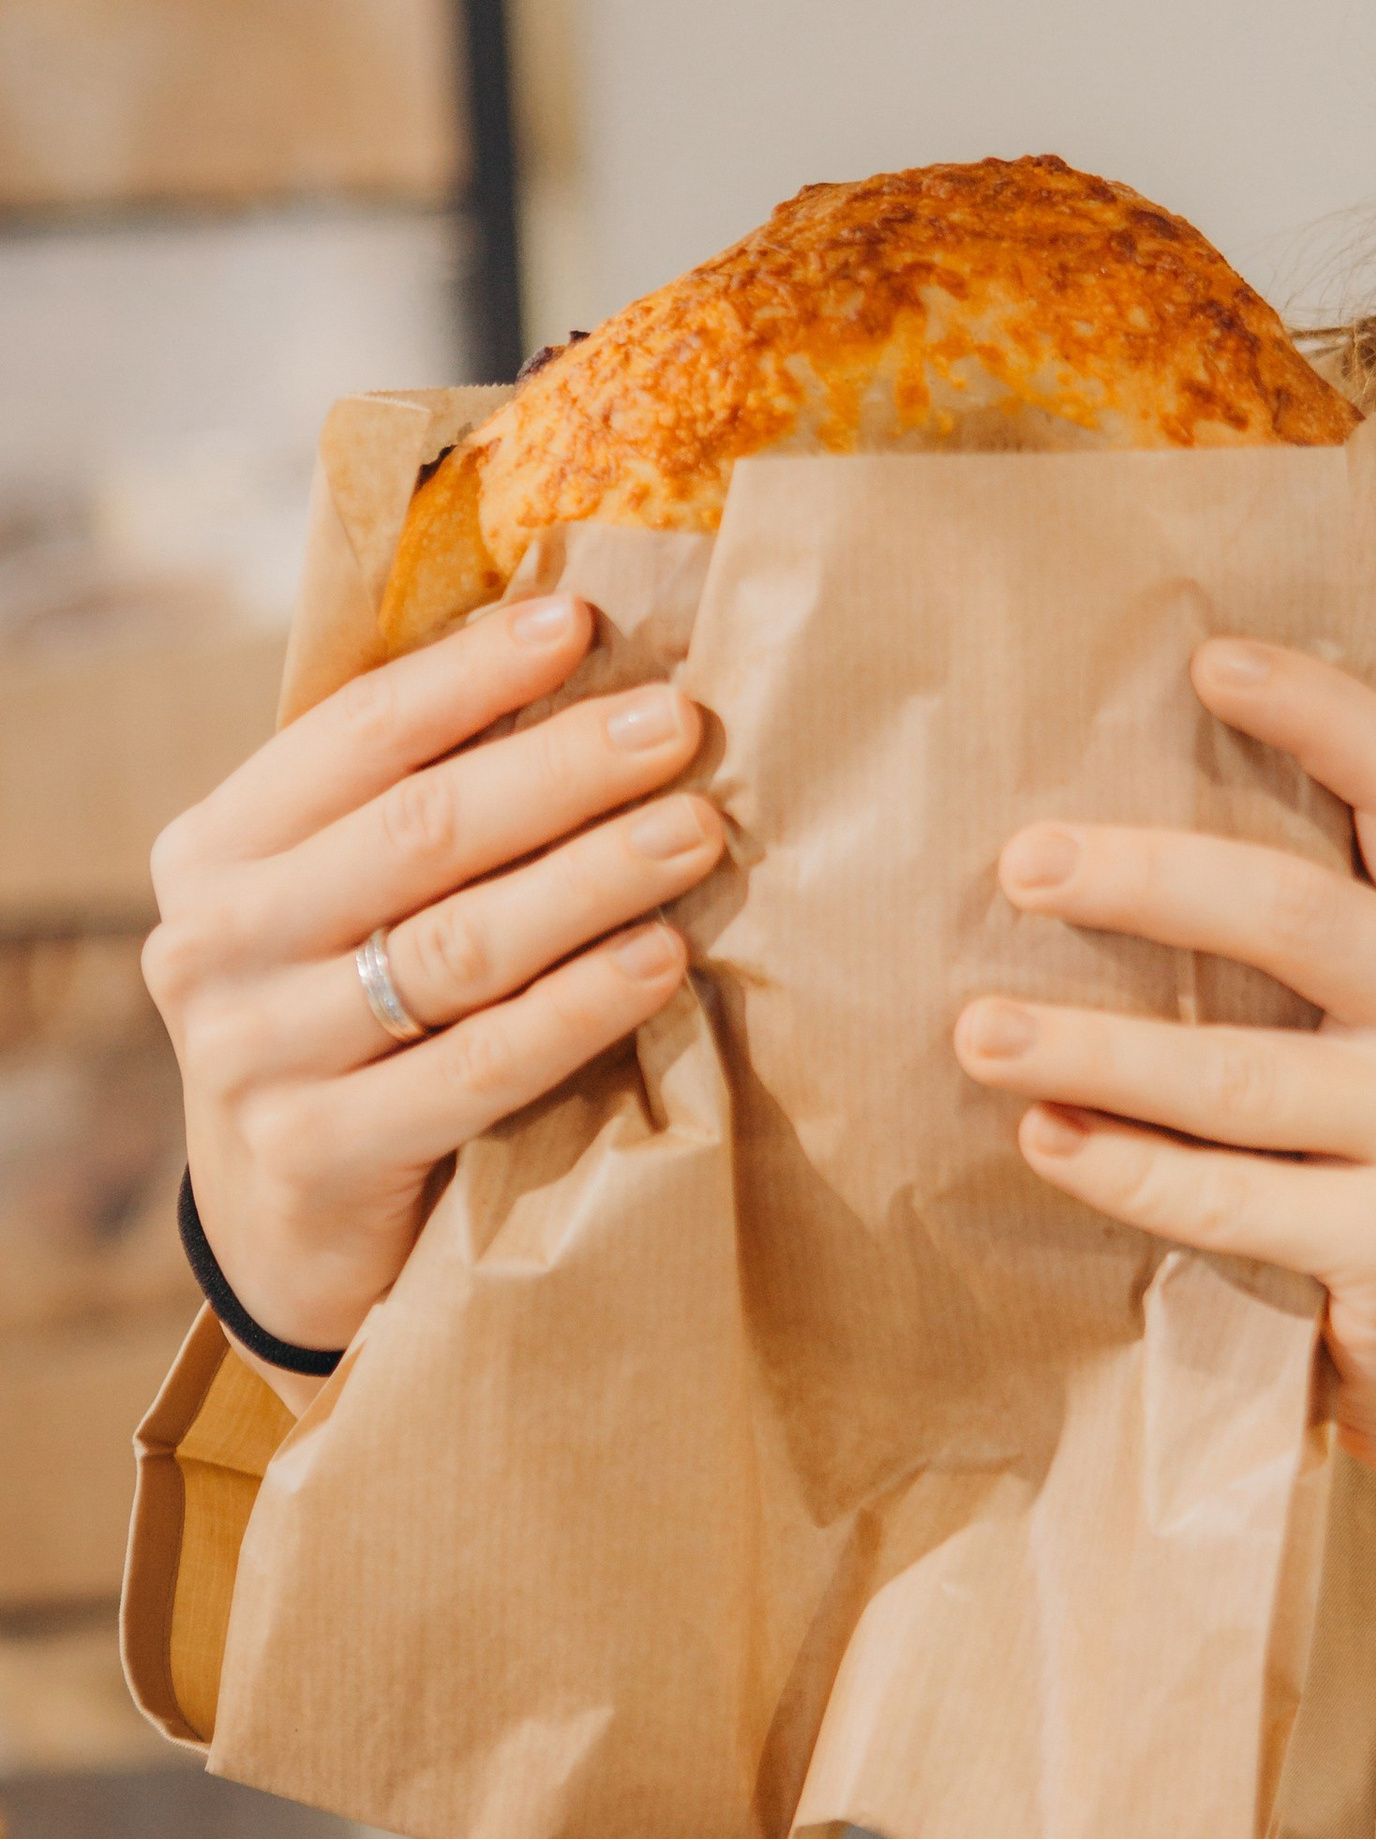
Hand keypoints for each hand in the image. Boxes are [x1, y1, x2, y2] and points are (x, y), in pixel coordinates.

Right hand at [145, 593, 723, 1396]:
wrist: (289, 1216)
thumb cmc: (352, 1004)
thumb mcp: (344, 892)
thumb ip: (417, 795)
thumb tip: (579, 648)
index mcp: (216, 847)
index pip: (357, 733)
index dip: (473, 674)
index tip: (584, 621)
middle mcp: (213, 943)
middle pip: (418, 832)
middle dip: (562, 768)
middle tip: (678, 723)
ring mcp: (254, 1056)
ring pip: (455, 947)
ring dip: (590, 878)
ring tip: (698, 829)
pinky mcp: (315, 1156)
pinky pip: (476, 1066)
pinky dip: (578, 1007)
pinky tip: (661, 959)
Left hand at [954, 638, 1375, 1718]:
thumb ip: (1341, 941)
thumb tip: (1127, 833)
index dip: (1317, 711)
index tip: (1204, 660)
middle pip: (1299, 915)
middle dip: (1144, 878)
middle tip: (1019, 864)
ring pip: (1241, 1074)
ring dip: (1092, 1044)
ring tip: (976, 1026)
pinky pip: (1233, 1200)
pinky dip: (1125, 1168)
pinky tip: (1044, 1137)